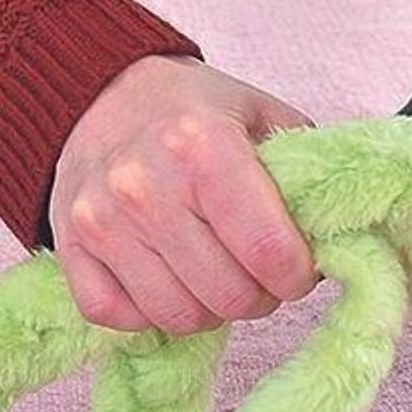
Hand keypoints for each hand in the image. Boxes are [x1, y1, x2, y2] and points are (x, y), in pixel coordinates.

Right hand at [50, 56, 317, 333]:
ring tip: (221, 276)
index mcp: (203, 145)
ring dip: (213, 309)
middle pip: (228, 294)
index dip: (298, 275)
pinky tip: (171, 279)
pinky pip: (121, 318)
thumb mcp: (262, 114)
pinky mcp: (70, 248)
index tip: (302, 270)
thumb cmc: (193, 110)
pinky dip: (153, 313)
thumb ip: (305, 169)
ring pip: (179, 316)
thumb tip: (340, 230)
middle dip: (261, 296)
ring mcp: (101, 220)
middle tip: (263, 275)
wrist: (98, 92)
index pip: (268, 249)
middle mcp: (146, 185)